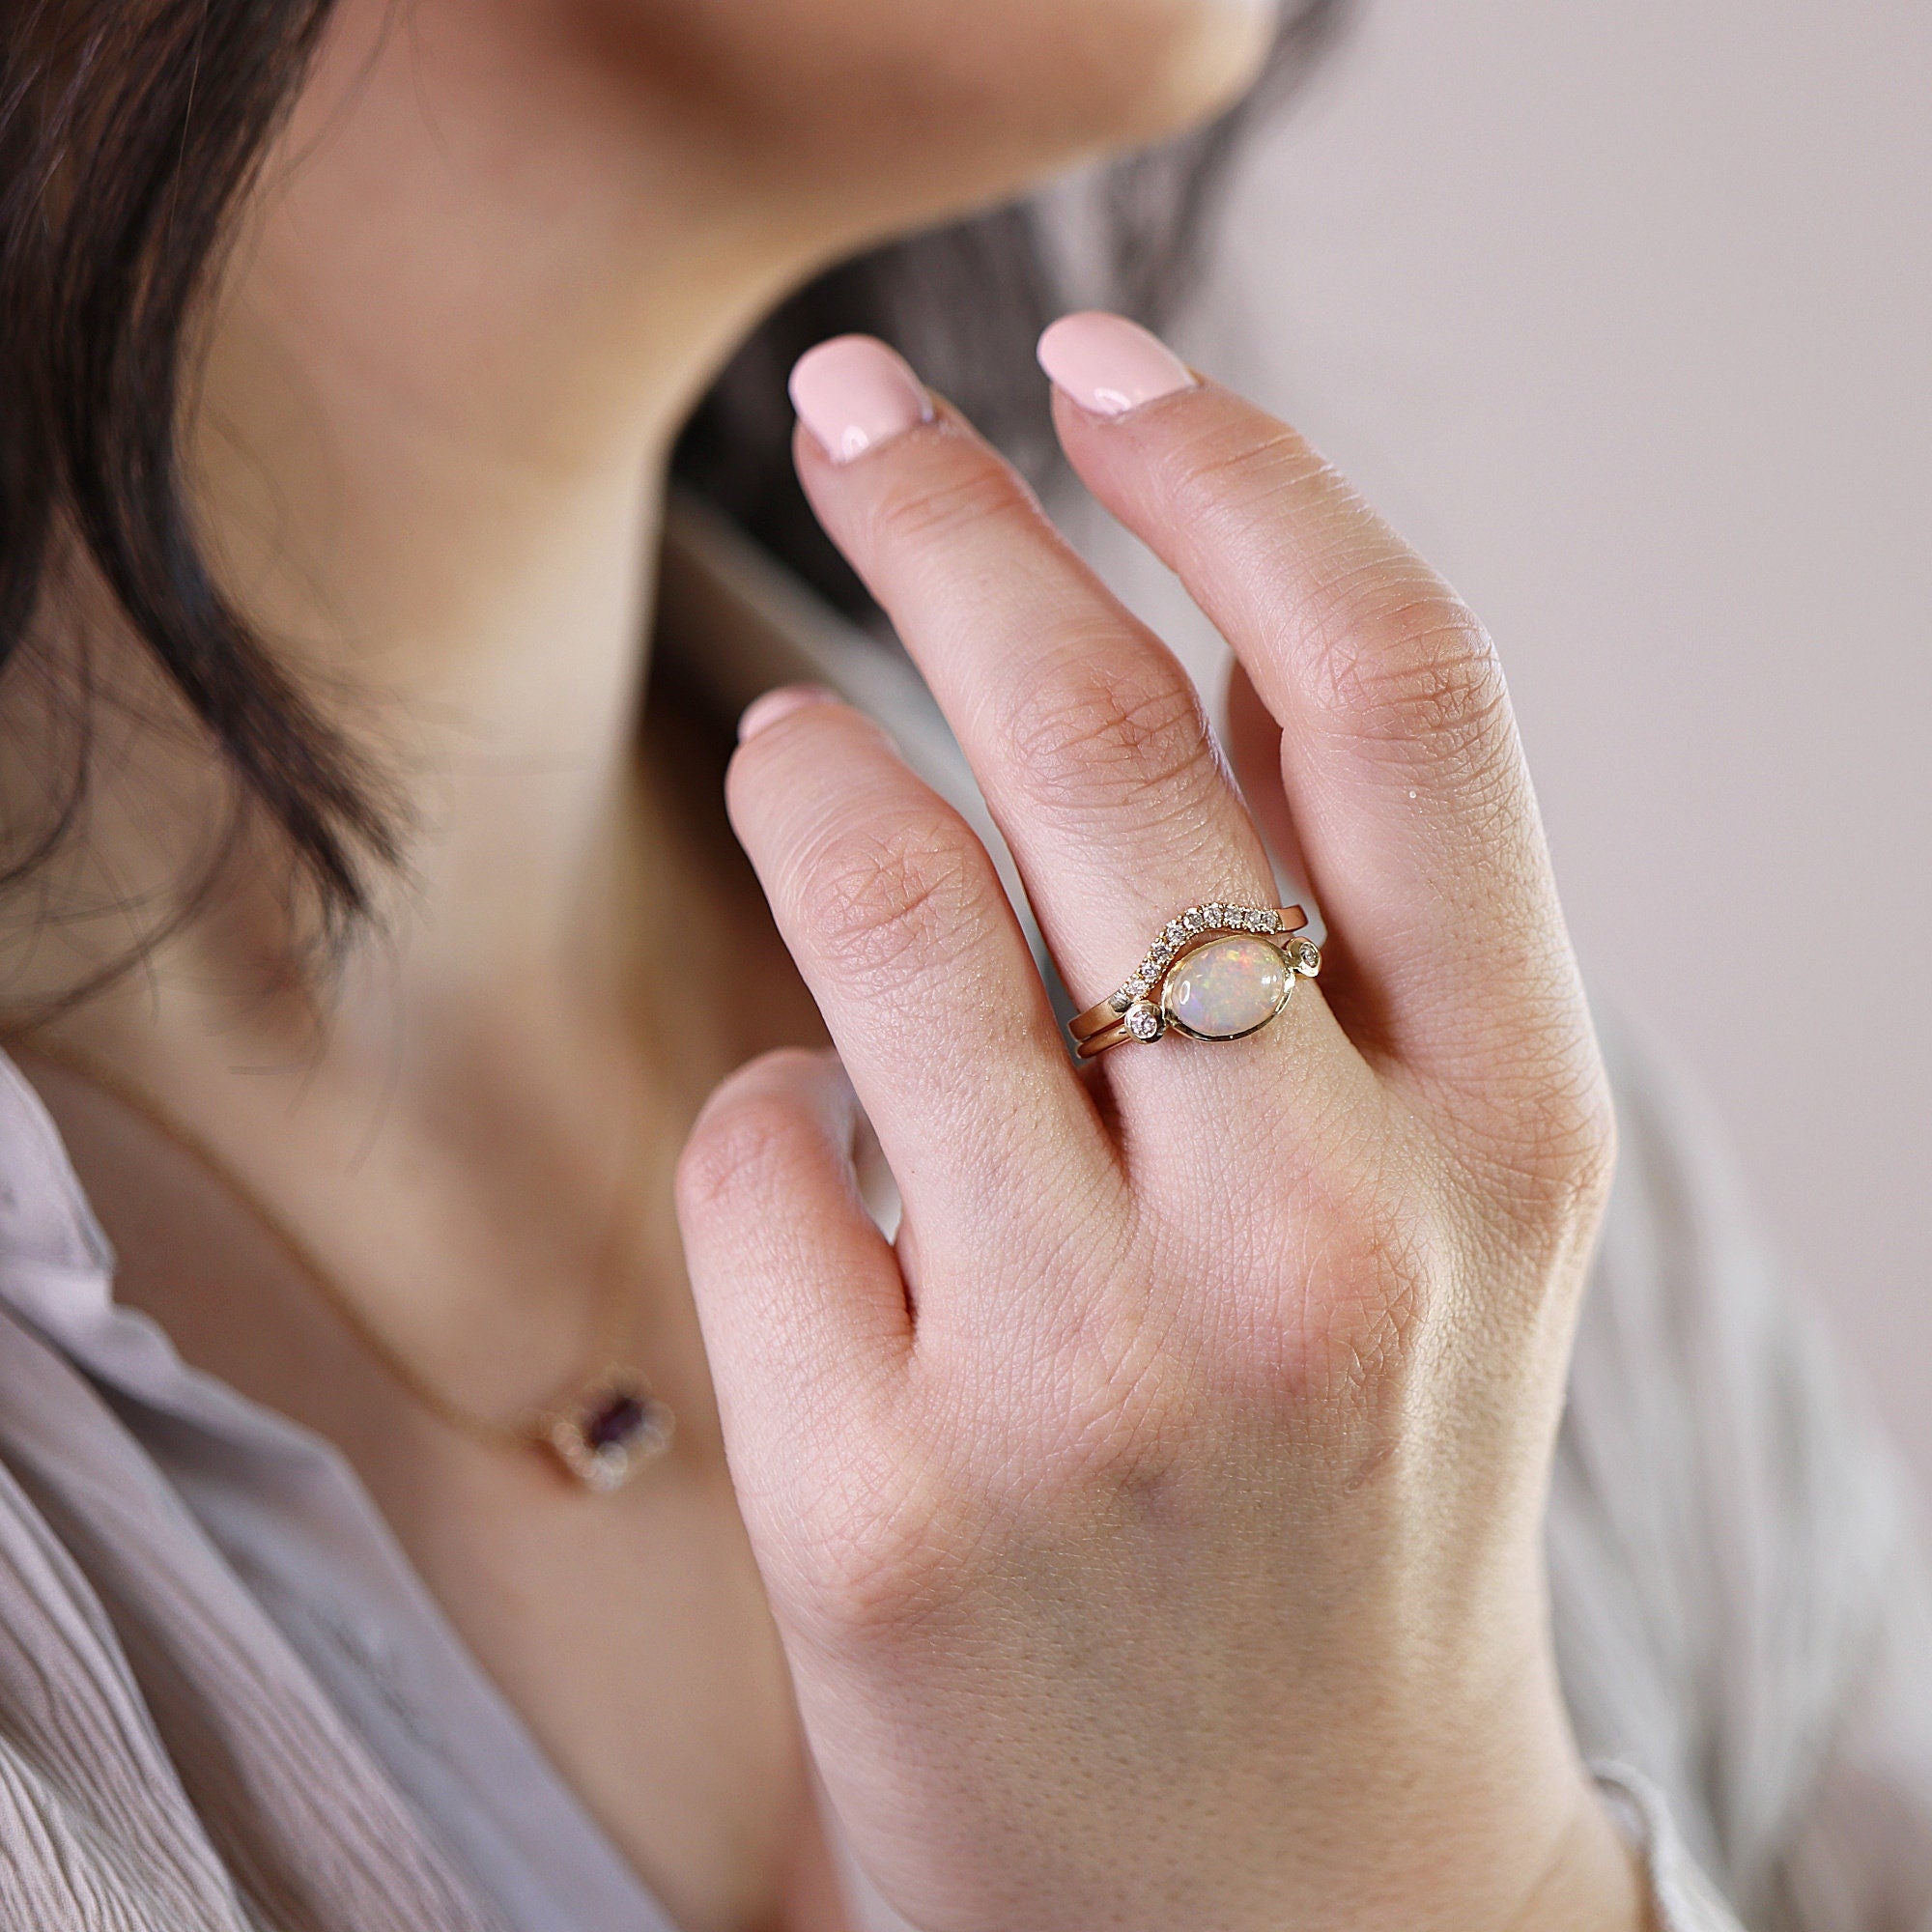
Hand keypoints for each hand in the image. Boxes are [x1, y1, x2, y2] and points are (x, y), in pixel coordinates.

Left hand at [676, 316, 1639, 1931]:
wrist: (1291, 1900)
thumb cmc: (1355, 1513)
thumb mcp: (1441, 1223)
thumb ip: (1341, 953)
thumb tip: (1156, 648)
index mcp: (1509, 1137)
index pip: (1393, 694)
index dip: (1238, 475)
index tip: (1102, 361)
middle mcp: (1329, 1237)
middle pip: (1106, 743)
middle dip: (959, 520)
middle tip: (858, 413)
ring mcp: (1096, 1377)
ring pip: (888, 910)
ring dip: (811, 778)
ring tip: (785, 740)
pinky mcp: (885, 1502)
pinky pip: (768, 1157)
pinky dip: (777, 1112)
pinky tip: (830, 1166)